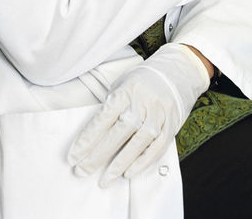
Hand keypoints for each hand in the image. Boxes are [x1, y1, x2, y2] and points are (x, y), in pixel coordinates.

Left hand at [69, 43, 209, 186]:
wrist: (177, 71)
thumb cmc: (143, 81)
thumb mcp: (122, 85)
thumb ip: (111, 108)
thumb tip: (93, 134)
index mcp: (125, 91)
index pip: (101, 119)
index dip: (86, 140)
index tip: (74, 156)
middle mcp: (141, 103)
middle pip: (116, 134)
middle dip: (97, 156)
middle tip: (81, 171)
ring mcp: (157, 115)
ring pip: (136, 144)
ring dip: (119, 164)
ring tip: (105, 179)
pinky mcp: (170, 125)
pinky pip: (156, 148)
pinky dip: (142, 162)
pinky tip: (129, 173)